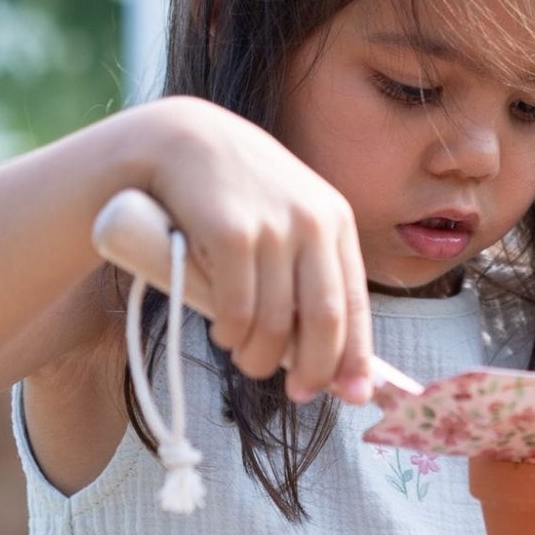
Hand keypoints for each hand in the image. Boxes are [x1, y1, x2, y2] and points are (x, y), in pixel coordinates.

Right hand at [143, 98, 372, 405]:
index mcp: (336, 222)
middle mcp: (312, 222)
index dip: (355, 357)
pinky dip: (232, 333)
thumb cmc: (237, 195)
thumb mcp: (287, 220)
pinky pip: (237, 306)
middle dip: (313, 368)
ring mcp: (272, 226)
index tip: (354, 395)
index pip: (355, 303)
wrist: (178, 140)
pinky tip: (225, 336)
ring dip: (261, 355)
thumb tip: (334, 351)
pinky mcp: (230, 231)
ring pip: (276, 319)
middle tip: (298, 394)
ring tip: (249, 361)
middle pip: (324, 319)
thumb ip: (310, 272)